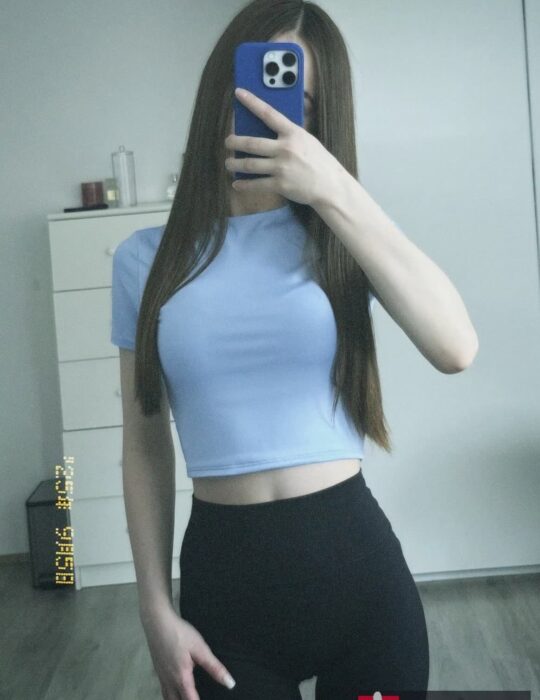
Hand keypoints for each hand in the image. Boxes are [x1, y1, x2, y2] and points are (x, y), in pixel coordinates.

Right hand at [140, 606, 235, 698]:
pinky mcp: (157, 669)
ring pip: (167, 697)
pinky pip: (163, 689)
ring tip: (186, 696)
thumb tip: (230, 684)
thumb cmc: (180, 633)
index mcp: (182, 678)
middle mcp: (169, 681)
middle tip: (195, 698)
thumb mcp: (200, 649)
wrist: (157, 622)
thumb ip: (214, 667)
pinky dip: (170, 694)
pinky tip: (175, 686)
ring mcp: (161, 676)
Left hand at [224, 87, 341, 207]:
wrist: (330, 186)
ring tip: (229, 163)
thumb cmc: (320, 162)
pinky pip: (256, 184)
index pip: (268, 113)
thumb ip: (289, 135)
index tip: (238, 93)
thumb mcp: (307, 140)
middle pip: (252, 143)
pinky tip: (237, 184)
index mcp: (293, 133)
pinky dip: (244, 185)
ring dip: (235, 164)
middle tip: (228, 142)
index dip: (251, 102)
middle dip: (235, 142)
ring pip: (250, 164)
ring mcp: (281, 167)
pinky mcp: (280, 184)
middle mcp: (285, 148)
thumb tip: (270, 131)